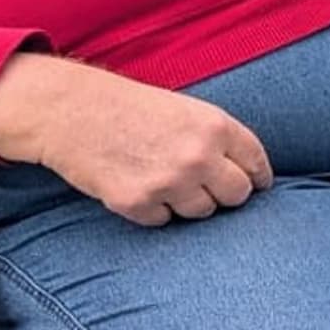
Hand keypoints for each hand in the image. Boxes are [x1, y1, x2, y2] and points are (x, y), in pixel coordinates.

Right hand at [0, 56, 272, 227]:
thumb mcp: (187, 111)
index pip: (257, 165)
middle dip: (225, 193)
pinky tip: (139, 186)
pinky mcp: (138, 203)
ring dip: (189, 203)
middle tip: (206, 186)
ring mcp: (169, 182)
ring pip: (203, 212)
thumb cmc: (132, 108)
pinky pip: (164, 221)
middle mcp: (199, 157)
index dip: (257, 178)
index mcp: (216, 127)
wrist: (73, 111)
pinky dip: (155, 210)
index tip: (256, 186)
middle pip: (237, 195)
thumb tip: (247, 173)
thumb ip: (218, 139)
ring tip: (165, 180)